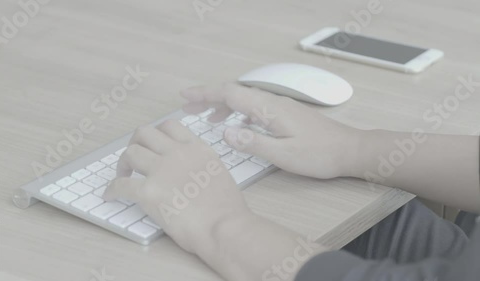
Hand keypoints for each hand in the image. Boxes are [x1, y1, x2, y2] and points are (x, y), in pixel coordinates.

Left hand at [103, 120, 252, 252]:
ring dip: (123, 164)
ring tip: (124, 176)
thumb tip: (188, 171)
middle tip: (134, 158)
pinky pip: (120, 184)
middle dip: (135, 143)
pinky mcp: (148, 192)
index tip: (153, 146)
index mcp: (197, 149)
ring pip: (130, 153)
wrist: (224, 227)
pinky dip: (112, 189)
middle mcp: (177, 153)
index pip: (170, 126)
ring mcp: (161, 171)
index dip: (156, 134)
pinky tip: (111, 196)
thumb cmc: (227, 210)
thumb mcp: (218, 173)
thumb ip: (201, 164)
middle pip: (144, 133)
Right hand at [181, 83, 362, 178]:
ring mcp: (280, 106)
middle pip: (234, 93)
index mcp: (269, 109)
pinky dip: (239, 112)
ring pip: (244, 100)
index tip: (185, 96)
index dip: (204, 93)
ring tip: (207, 118)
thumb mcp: (283, 154)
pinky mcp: (286, 113)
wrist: (350, 149)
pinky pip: (255, 107)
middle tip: (189, 107)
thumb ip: (252, 142)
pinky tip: (237, 124)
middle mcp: (273, 102)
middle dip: (209, 98)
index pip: (230, 93)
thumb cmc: (320, 154)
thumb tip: (225, 131)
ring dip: (223, 106)